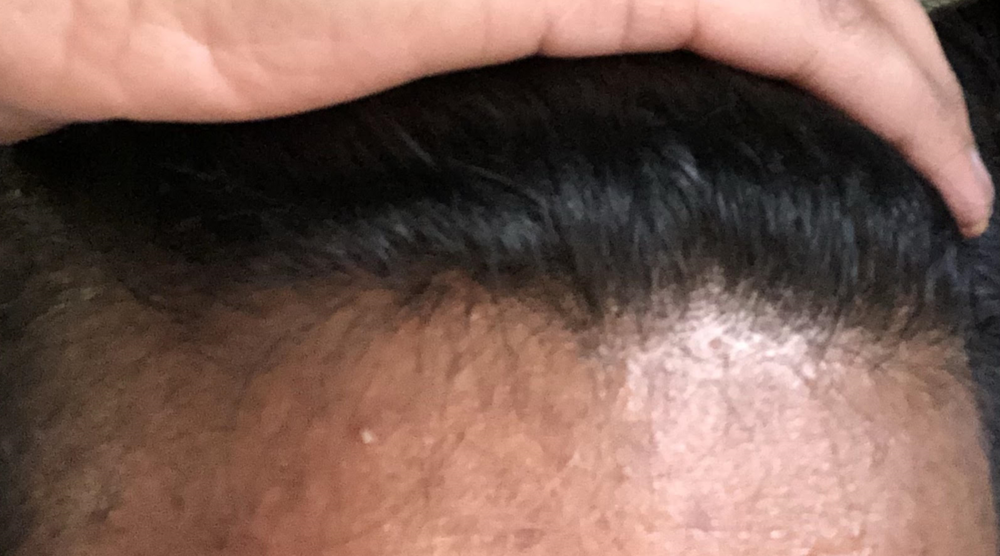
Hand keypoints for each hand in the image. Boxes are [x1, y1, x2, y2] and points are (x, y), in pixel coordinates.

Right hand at [0, 0, 991, 234]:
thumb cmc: (284, 30)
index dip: (870, 45)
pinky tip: (913, 146)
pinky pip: (770, 25)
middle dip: (915, 65)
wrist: (174, 9)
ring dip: (912, 85)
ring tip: (953, 173)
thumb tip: (643, 56)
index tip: (909, 124)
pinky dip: (863, 83)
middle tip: (950, 155)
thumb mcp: (460, 35)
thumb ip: (567, 33)